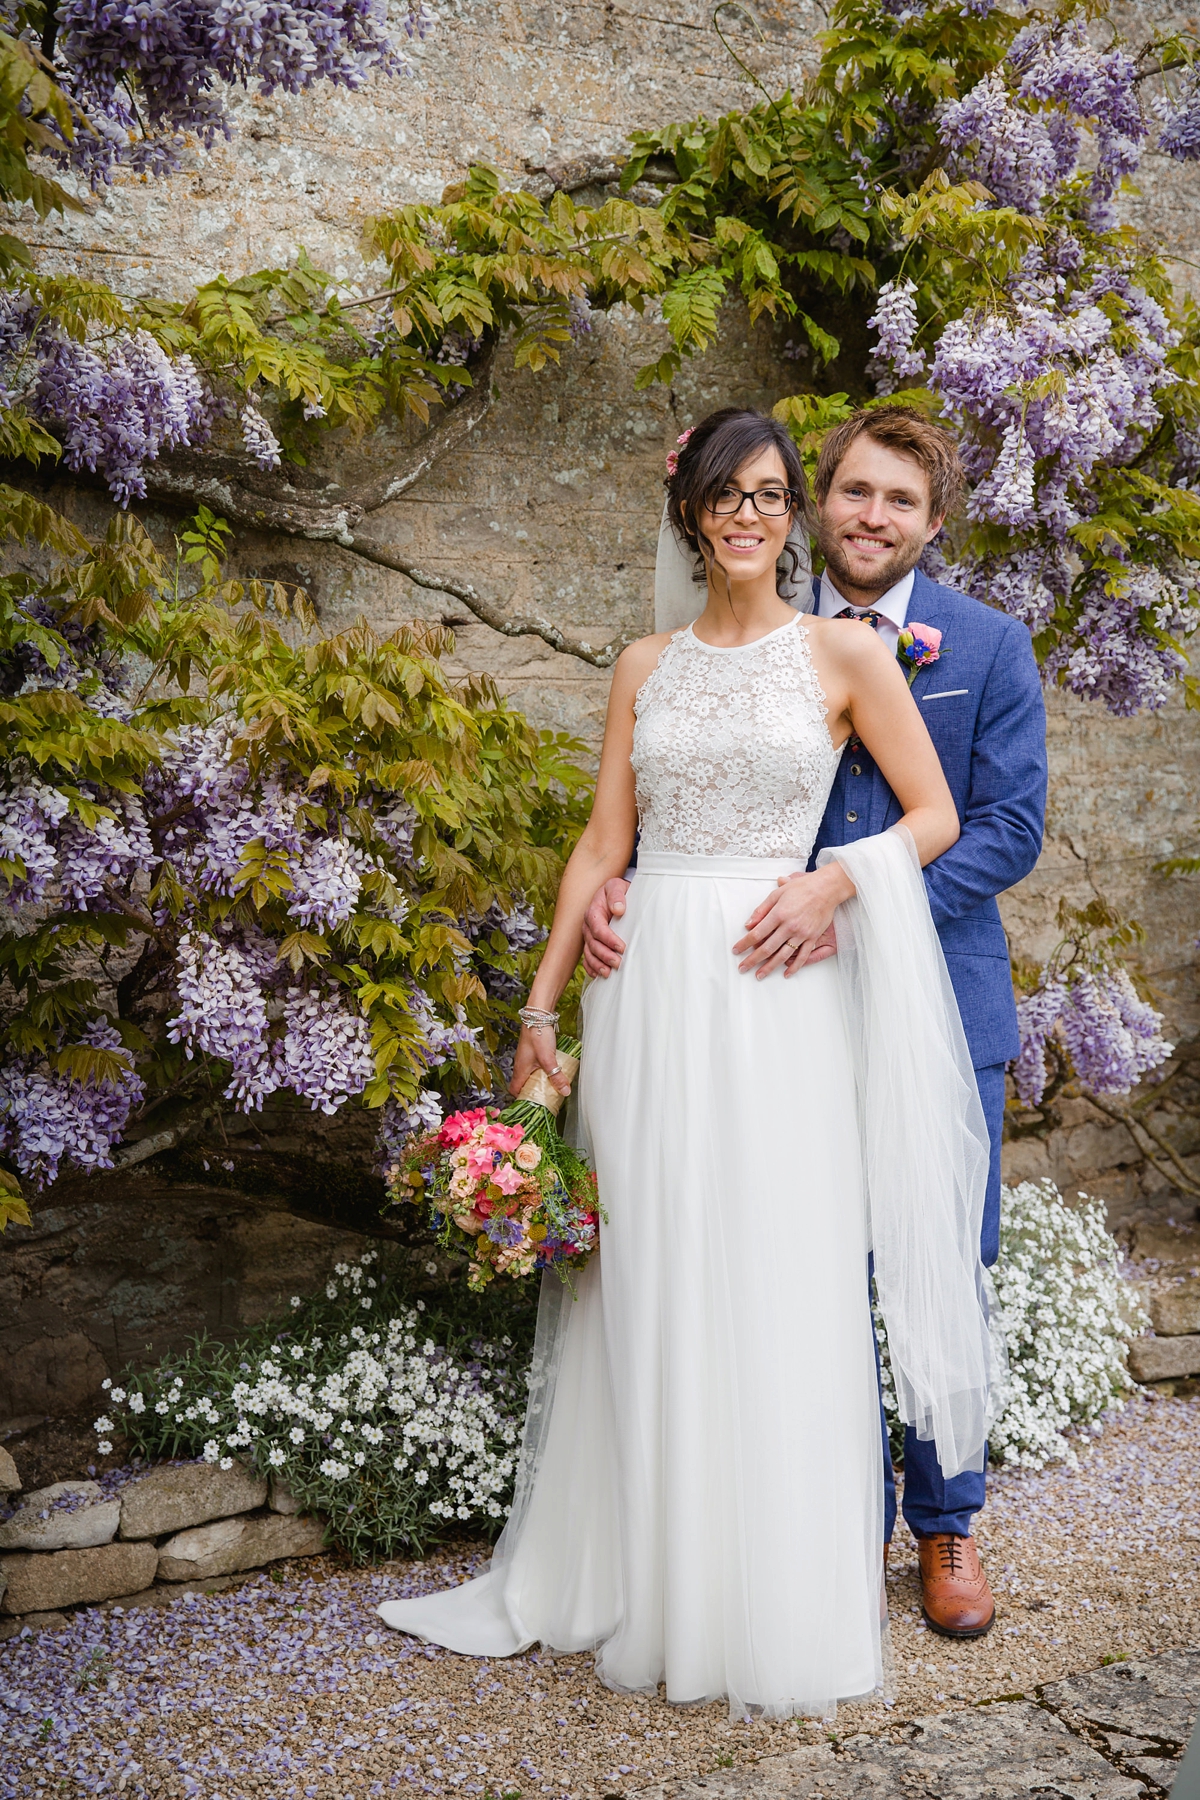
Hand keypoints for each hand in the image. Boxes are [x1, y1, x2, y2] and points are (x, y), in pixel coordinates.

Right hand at [509, 1023, 571, 1098]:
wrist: (538, 1016)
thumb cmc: (537, 1035)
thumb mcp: (548, 1059)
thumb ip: (556, 1076)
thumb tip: (564, 1091)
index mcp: (520, 1070)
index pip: (515, 1090)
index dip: (522, 1099)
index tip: (533, 1105)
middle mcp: (521, 1065)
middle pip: (525, 1084)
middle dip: (534, 1092)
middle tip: (546, 1098)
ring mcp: (527, 1058)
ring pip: (532, 1075)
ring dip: (541, 1081)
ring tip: (552, 1086)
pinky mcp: (534, 1052)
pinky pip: (537, 1067)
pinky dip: (544, 1071)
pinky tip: (555, 1070)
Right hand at [582, 876, 629, 978]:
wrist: (615, 894)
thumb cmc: (617, 891)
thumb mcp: (616, 886)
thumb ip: (617, 895)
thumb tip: (618, 909)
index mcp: (593, 912)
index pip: (598, 929)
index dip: (609, 939)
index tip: (621, 947)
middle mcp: (588, 926)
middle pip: (593, 944)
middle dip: (604, 955)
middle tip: (618, 963)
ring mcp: (589, 936)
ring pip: (589, 953)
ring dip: (598, 964)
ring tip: (608, 973)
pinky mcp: (592, 943)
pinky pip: (587, 958)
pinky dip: (591, 968)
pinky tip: (598, 975)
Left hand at [731, 866, 853, 978]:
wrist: (826, 889)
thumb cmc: (802, 888)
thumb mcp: (777, 894)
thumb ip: (761, 910)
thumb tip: (748, 924)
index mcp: (778, 914)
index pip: (756, 933)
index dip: (744, 944)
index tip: (736, 950)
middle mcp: (789, 926)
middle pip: (767, 948)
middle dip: (752, 960)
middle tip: (742, 968)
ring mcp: (802, 934)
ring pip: (783, 955)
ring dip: (769, 967)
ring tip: (759, 975)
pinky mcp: (812, 937)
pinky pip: (803, 956)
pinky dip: (794, 967)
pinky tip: (786, 973)